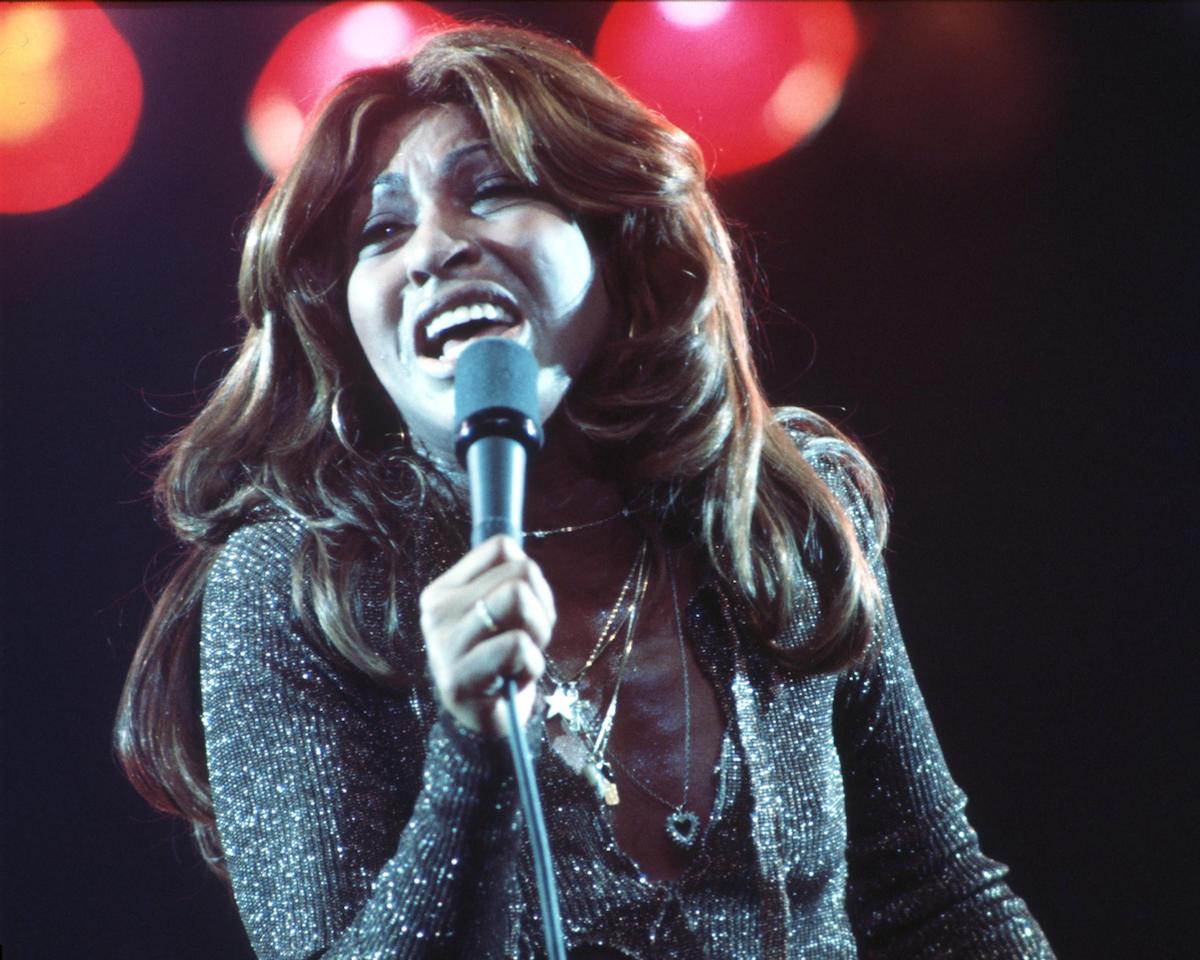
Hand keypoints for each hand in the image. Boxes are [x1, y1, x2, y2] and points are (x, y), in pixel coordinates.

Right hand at [420, 535, 555, 737]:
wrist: (480, 725)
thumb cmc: (497, 664)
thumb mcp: (494, 616)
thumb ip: (504, 583)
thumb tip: (525, 562)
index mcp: (443, 591)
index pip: (501, 547)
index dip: (530, 576)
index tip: (525, 609)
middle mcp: (437, 613)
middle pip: (520, 572)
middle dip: (541, 607)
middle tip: (529, 639)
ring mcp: (444, 646)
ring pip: (518, 597)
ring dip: (538, 632)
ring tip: (523, 656)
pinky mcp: (457, 679)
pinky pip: (518, 646)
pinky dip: (532, 665)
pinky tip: (514, 681)